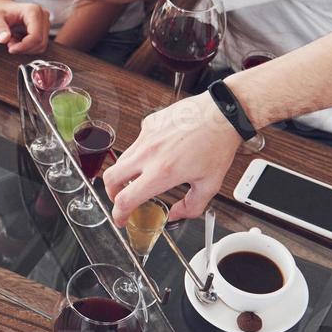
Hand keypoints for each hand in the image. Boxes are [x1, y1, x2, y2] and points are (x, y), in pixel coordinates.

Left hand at [0, 0, 48, 54]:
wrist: (0, 7)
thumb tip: (4, 38)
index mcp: (33, 11)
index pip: (36, 37)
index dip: (23, 47)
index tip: (10, 48)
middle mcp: (43, 15)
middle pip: (40, 42)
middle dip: (24, 48)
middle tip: (9, 43)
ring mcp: (45, 22)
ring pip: (40, 45)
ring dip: (25, 48)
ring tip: (12, 40)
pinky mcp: (44, 28)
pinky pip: (39, 44)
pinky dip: (28, 47)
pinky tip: (17, 39)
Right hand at [104, 91, 239, 223]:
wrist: (222, 113)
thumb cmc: (218, 144)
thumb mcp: (210, 184)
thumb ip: (191, 206)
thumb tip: (175, 215)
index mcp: (162, 173)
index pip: (126, 199)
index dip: (119, 214)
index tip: (121, 219)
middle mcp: (149, 154)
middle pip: (110, 178)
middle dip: (112, 194)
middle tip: (121, 199)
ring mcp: (146, 137)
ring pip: (122, 160)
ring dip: (125, 174)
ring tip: (140, 177)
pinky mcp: (149, 124)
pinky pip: (137, 143)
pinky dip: (140, 154)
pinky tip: (157, 154)